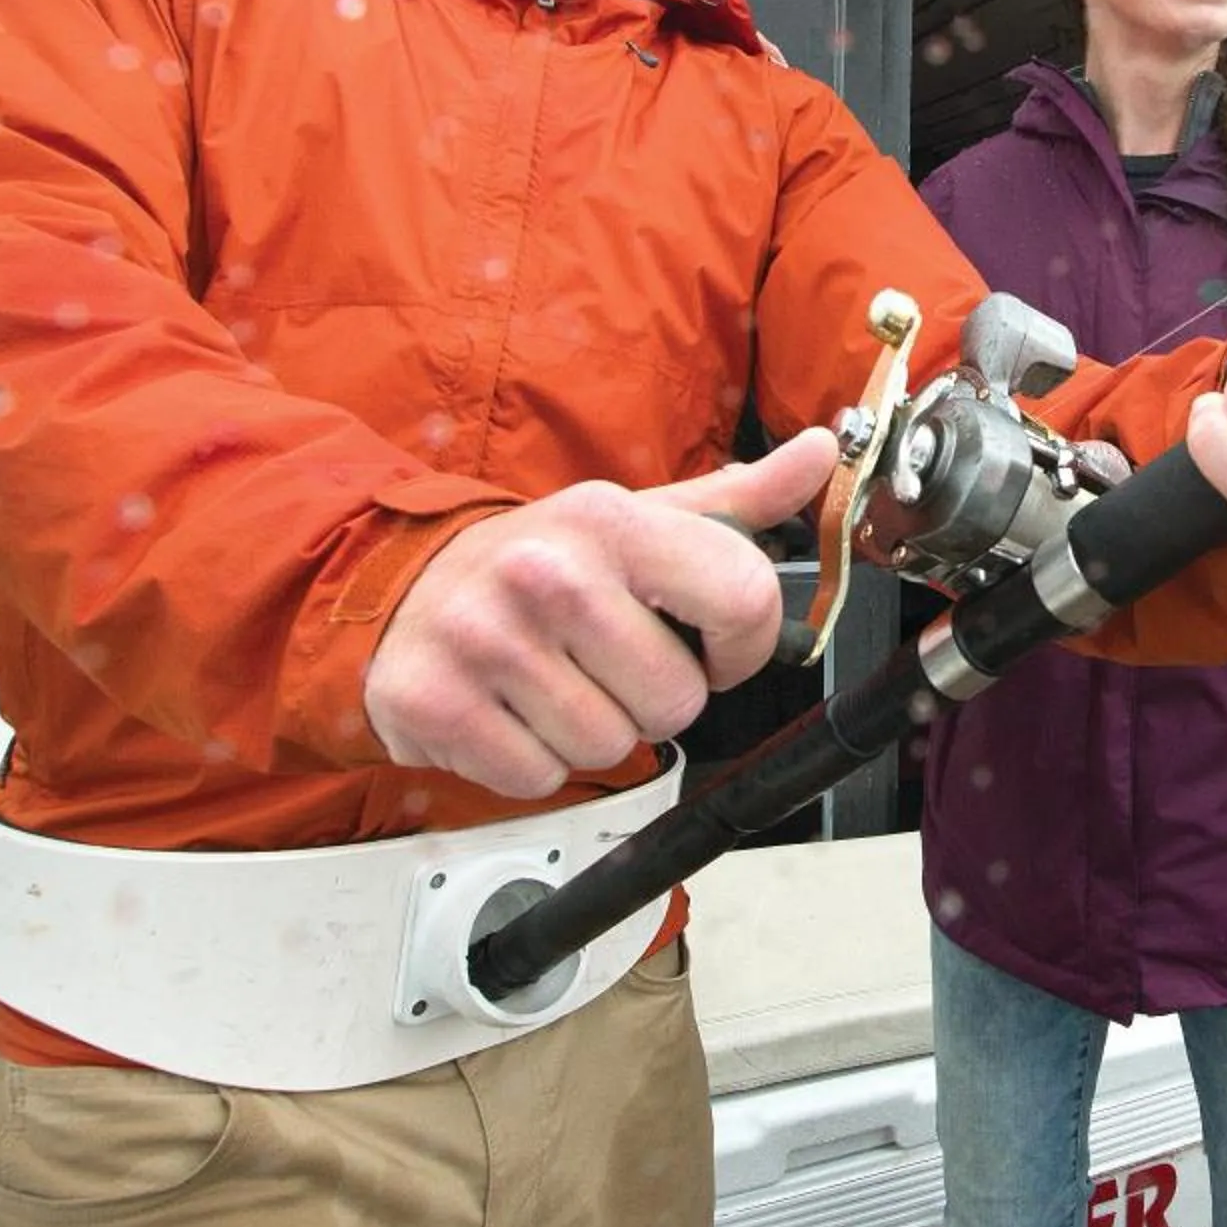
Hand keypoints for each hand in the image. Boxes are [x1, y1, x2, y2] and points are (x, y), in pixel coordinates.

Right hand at [363, 430, 837, 797]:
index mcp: (610, 521)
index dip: (743, 644)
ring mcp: (485, 640)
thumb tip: (821, 450)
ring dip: (592, 731)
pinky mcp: (436, 704)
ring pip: (611, 747)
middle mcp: (547, 573)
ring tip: (555, 682)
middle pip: (678, 699)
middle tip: (607, 662)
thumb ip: (739, 500)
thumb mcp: (640, 520)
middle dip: (654, 697)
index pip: (745, 599)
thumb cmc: (543, 563)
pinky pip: (540, 776)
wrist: (405, 591)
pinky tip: (512, 710)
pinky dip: (533, 760)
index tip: (711, 645)